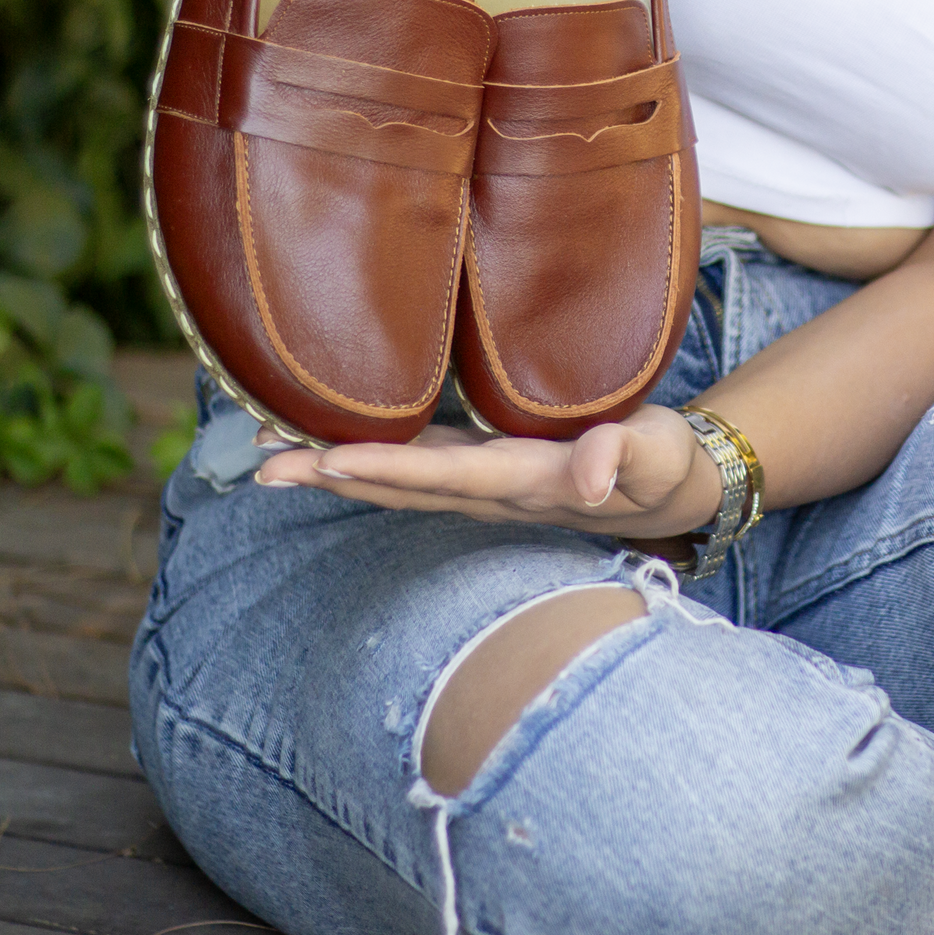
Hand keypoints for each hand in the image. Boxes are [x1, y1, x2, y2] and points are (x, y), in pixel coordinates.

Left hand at [255, 402, 723, 537]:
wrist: (672, 491)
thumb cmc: (664, 465)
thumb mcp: (657, 454)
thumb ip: (626, 455)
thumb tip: (593, 476)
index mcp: (528, 481)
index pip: (446, 473)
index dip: (386, 466)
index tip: (326, 459)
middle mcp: (492, 490)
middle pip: (399, 485)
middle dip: (330, 473)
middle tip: (261, 463)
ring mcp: (483, 485)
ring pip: (396, 480)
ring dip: (332, 469)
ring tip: (268, 454)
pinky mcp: (486, 469)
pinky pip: (413, 466)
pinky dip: (364, 458)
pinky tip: (327, 444)